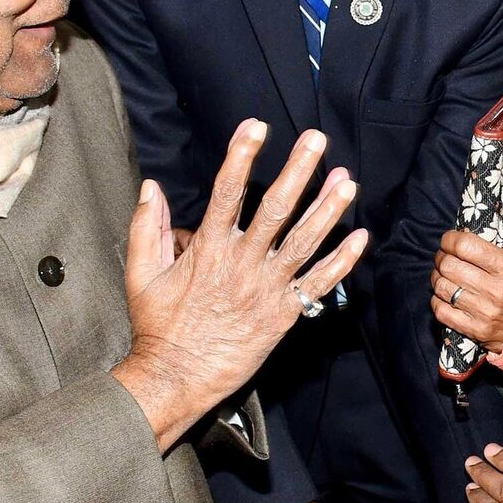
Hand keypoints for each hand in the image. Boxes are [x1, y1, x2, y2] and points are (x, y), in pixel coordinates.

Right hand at [112, 121, 368, 451]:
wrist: (177, 377)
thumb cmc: (158, 327)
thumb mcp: (141, 274)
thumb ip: (147, 227)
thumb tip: (151, 187)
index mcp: (208, 249)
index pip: (226, 191)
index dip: (242, 156)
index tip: (256, 125)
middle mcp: (242, 263)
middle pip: (276, 208)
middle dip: (299, 170)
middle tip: (317, 140)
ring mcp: (266, 288)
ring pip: (304, 241)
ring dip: (328, 209)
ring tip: (347, 180)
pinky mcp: (284, 314)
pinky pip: (318, 283)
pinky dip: (342, 261)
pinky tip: (360, 237)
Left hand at [431, 174, 502, 351]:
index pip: (464, 246)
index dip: (450, 239)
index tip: (451, 239)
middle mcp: (495, 291)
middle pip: (448, 265)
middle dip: (441, 256)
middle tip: (446, 255)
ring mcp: (484, 313)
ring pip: (442, 288)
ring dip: (438, 277)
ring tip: (445, 273)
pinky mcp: (475, 331)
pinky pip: (442, 313)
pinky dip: (438, 301)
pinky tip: (446, 295)